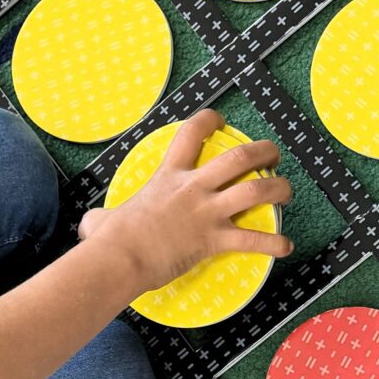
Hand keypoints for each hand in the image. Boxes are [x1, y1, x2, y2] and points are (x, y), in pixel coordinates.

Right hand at [77, 108, 293, 292]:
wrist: (119, 258)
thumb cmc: (110, 240)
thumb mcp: (101, 220)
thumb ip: (101, 218)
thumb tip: (90, 227)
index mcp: (168, 175)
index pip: (192, 132)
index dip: (210, 120)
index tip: (221, 121)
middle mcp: (193, 188)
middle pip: (239, 158)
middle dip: (263, 152)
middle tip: (273, 156)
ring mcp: (206, 213)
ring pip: (255, 192)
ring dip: (279, 189)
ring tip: (287, 192)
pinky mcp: (214, 240)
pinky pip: (253, 240)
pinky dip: (274, 243)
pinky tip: (287, 246)